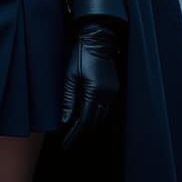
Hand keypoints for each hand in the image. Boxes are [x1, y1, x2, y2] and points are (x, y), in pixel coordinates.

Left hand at [60, 19, 121, 149]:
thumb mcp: (70, 76)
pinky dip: (96, 115)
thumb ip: (68, 99)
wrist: (99, 38)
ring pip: (102, 118)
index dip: (74, 134)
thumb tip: (64, 121)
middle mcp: (108, 96)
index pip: (85, 121)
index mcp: (95, 92)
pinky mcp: (116, 89)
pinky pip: (107, 109)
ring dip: (89, 124)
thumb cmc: (81, 54)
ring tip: (75, 130)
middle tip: (68, 140)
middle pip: (95, 123)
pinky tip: (86, 115)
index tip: (65, 143)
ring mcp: (114, 93)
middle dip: (81, 133)